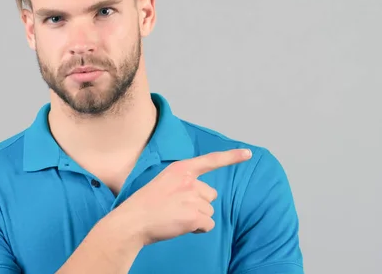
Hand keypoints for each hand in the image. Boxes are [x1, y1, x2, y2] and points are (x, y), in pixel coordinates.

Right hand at [113, 148, 251, 245]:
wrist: (133, 221)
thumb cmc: (146, 204)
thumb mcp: (163, 182)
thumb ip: (182, 183)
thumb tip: (201, 196)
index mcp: (180, 169)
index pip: (211, 160)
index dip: (231, 157)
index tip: (248, 153)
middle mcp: (189, 181)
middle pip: (210, 195)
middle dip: (199, 203)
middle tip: (176, 208)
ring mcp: (193, 198)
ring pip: (209, 211)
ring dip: (197, 217)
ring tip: (175, 217)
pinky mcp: (195, 216)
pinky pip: (208, 225)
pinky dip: (198, 229)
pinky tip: (181, 226)